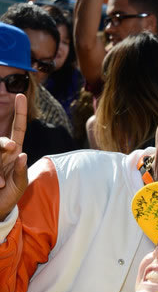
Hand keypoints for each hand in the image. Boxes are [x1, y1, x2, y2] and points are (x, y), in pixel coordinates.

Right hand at [0, 94, 27, 221]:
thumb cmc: (10, 196)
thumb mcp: (19, 185)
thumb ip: (21, 172)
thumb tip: (22, 153)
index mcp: (14, 153)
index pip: (18, 129)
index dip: (19, 113)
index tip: (19, 95)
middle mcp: (2, 152)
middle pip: (1, 139)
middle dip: (3, 142)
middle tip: (11, 147)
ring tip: (0, 184)